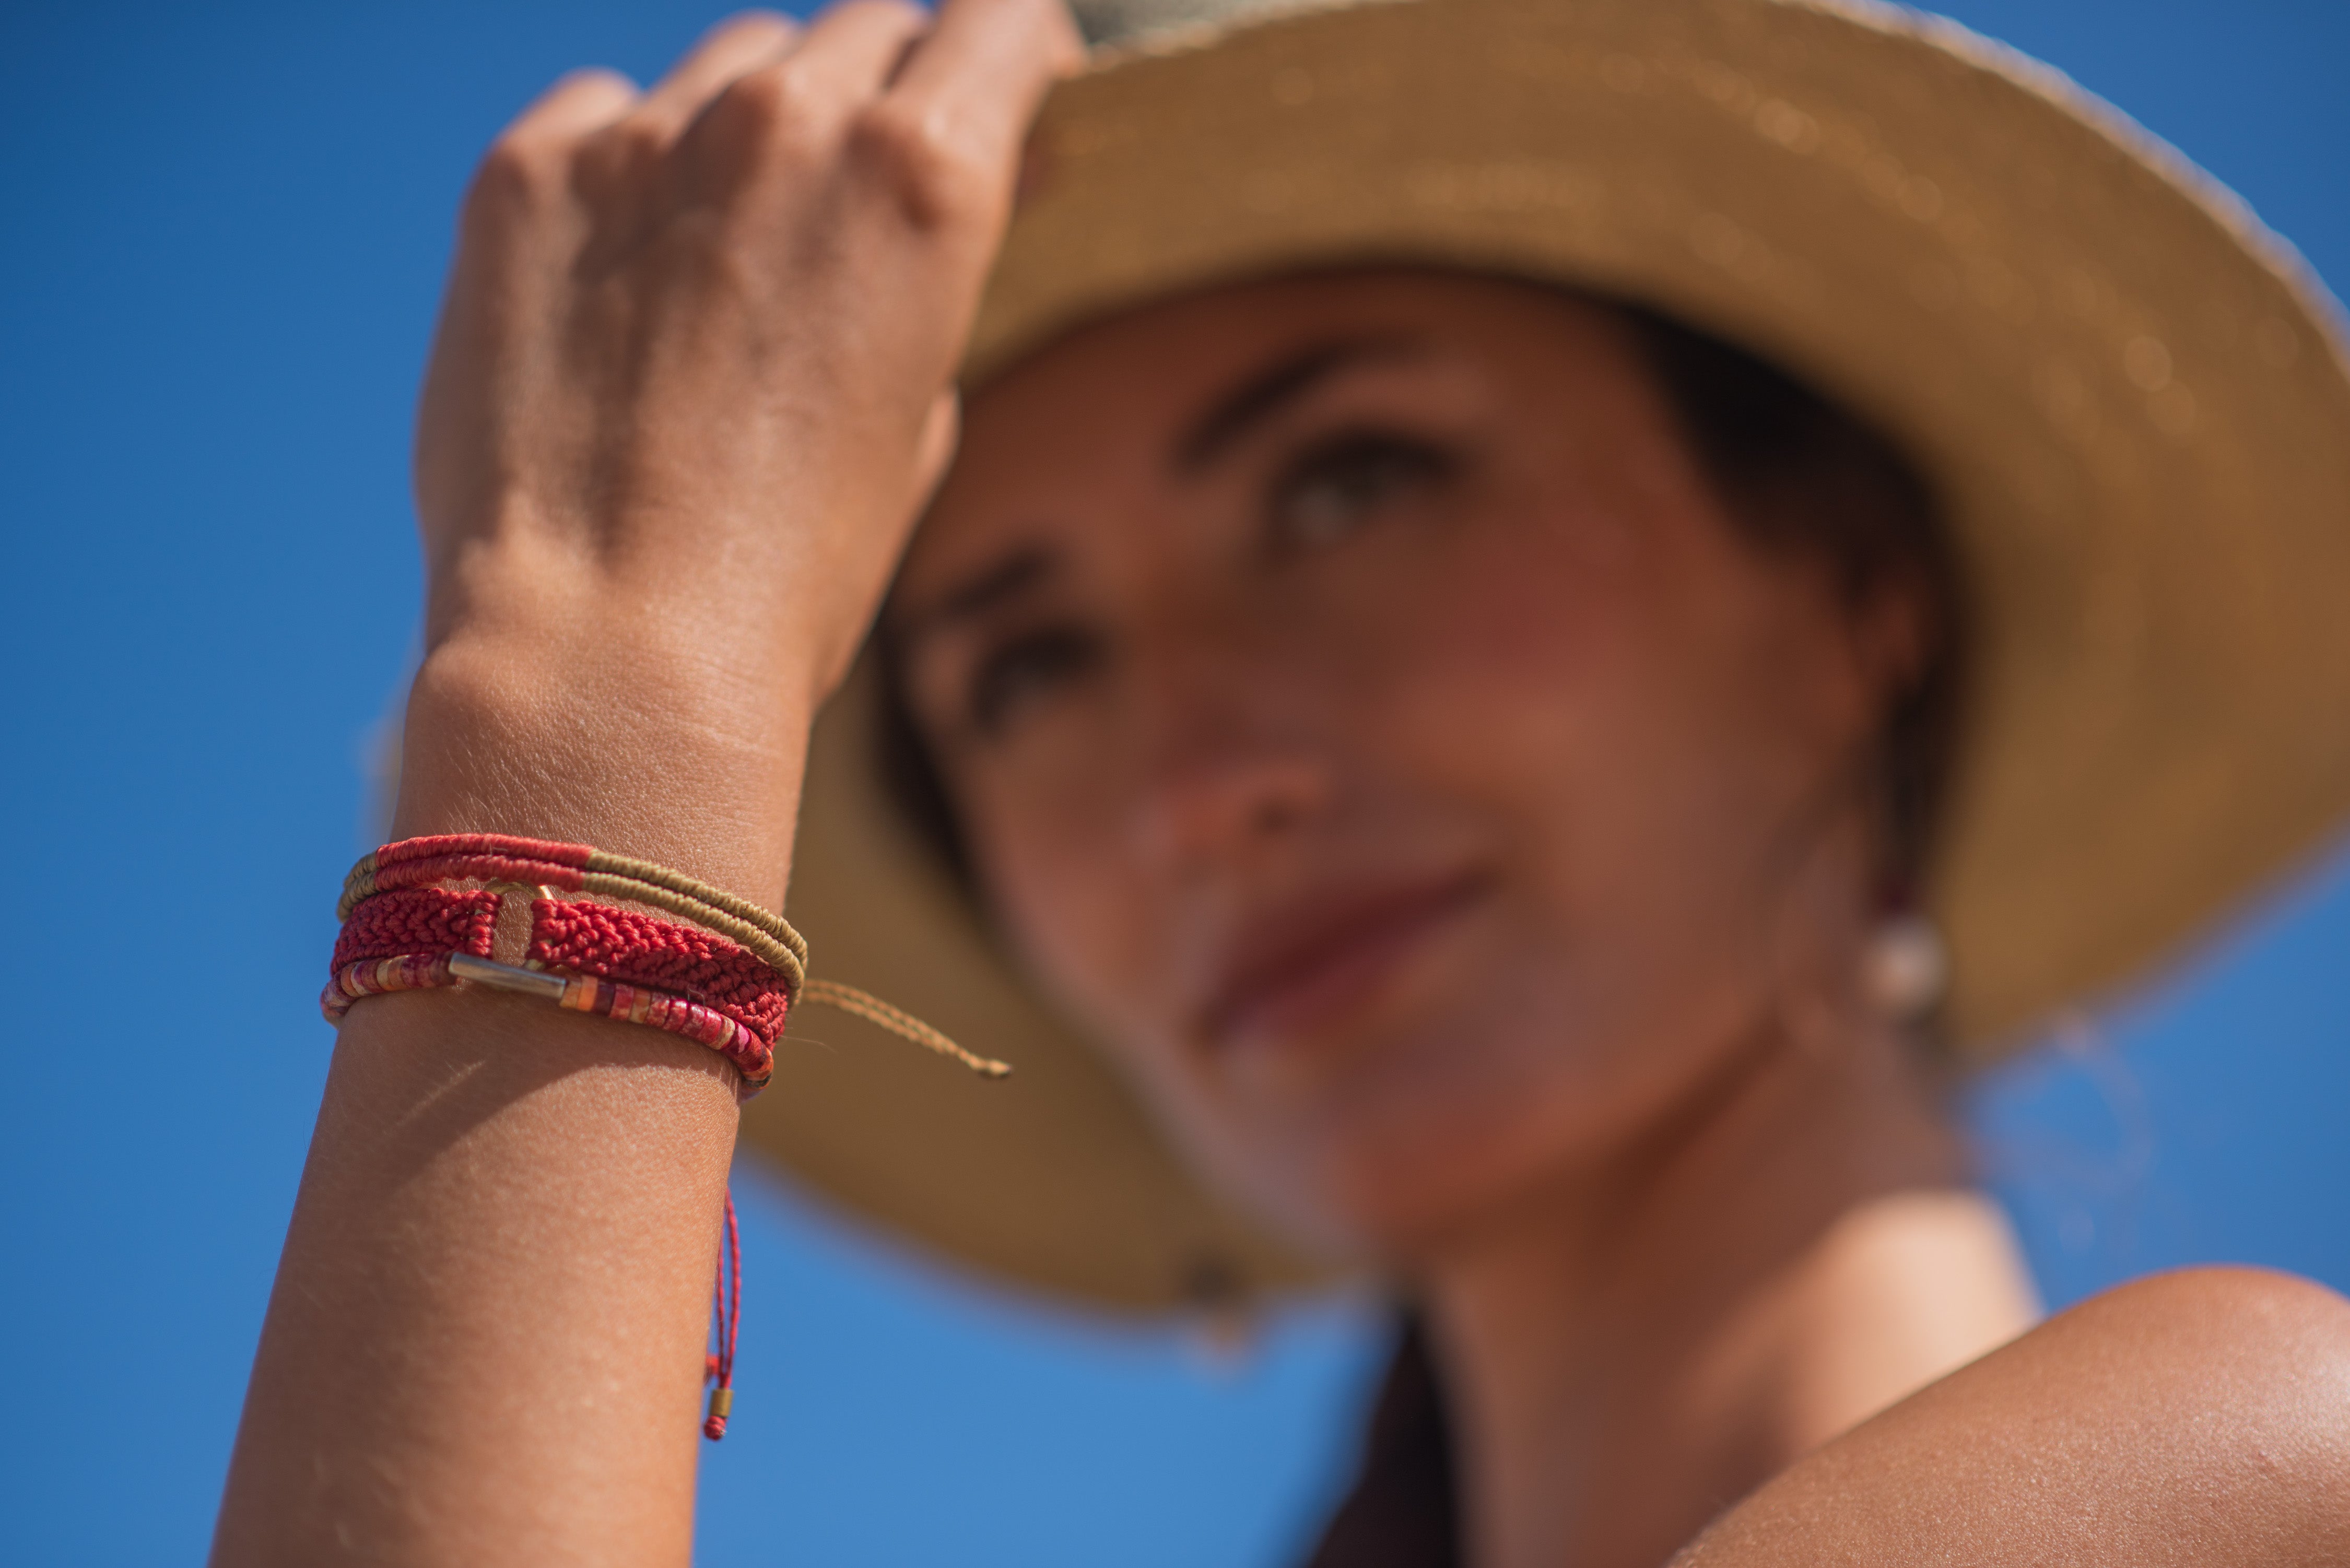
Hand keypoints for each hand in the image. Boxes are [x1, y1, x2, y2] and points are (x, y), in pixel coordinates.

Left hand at [398, 0, 1079, 896]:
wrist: (609, 650)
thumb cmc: (792, 576)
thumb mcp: (920, 427)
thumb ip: (936, 292)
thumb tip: (944, 224)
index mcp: (924, 179)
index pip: (1000, 20)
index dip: (1010, 55)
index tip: (1000, 92)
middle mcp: (789, 123)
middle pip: (867, 30)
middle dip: (888, 91)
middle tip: (865, 196)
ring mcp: (644, 138)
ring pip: (736, 63)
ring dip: (756, 126)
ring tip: (734, 256)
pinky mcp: (526, 175)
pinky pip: (604, 116)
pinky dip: (632, 170)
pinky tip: (627, 279)